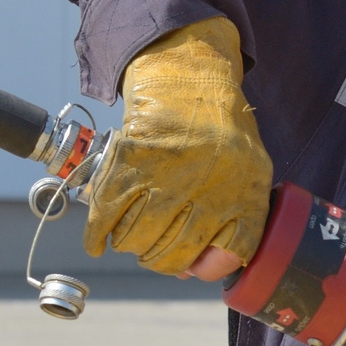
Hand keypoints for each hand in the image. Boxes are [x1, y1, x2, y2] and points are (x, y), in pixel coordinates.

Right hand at [81, 16, 272, 276]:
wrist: (187, 73)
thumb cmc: (220, 130)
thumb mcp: (248, 168)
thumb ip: (235, 218)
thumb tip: (194, 271)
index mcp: (247, 185)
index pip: (236, 248)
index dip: (213, 267)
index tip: (196, 268)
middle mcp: (210, 180)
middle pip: (178, 251)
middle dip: (161, 262)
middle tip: (153, 254)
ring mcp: (169, 170)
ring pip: (139, 238)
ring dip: (130, 246)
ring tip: (130, 238)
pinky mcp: (131, 158)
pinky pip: (106, 213)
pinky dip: (97, 235)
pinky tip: (97, 243)